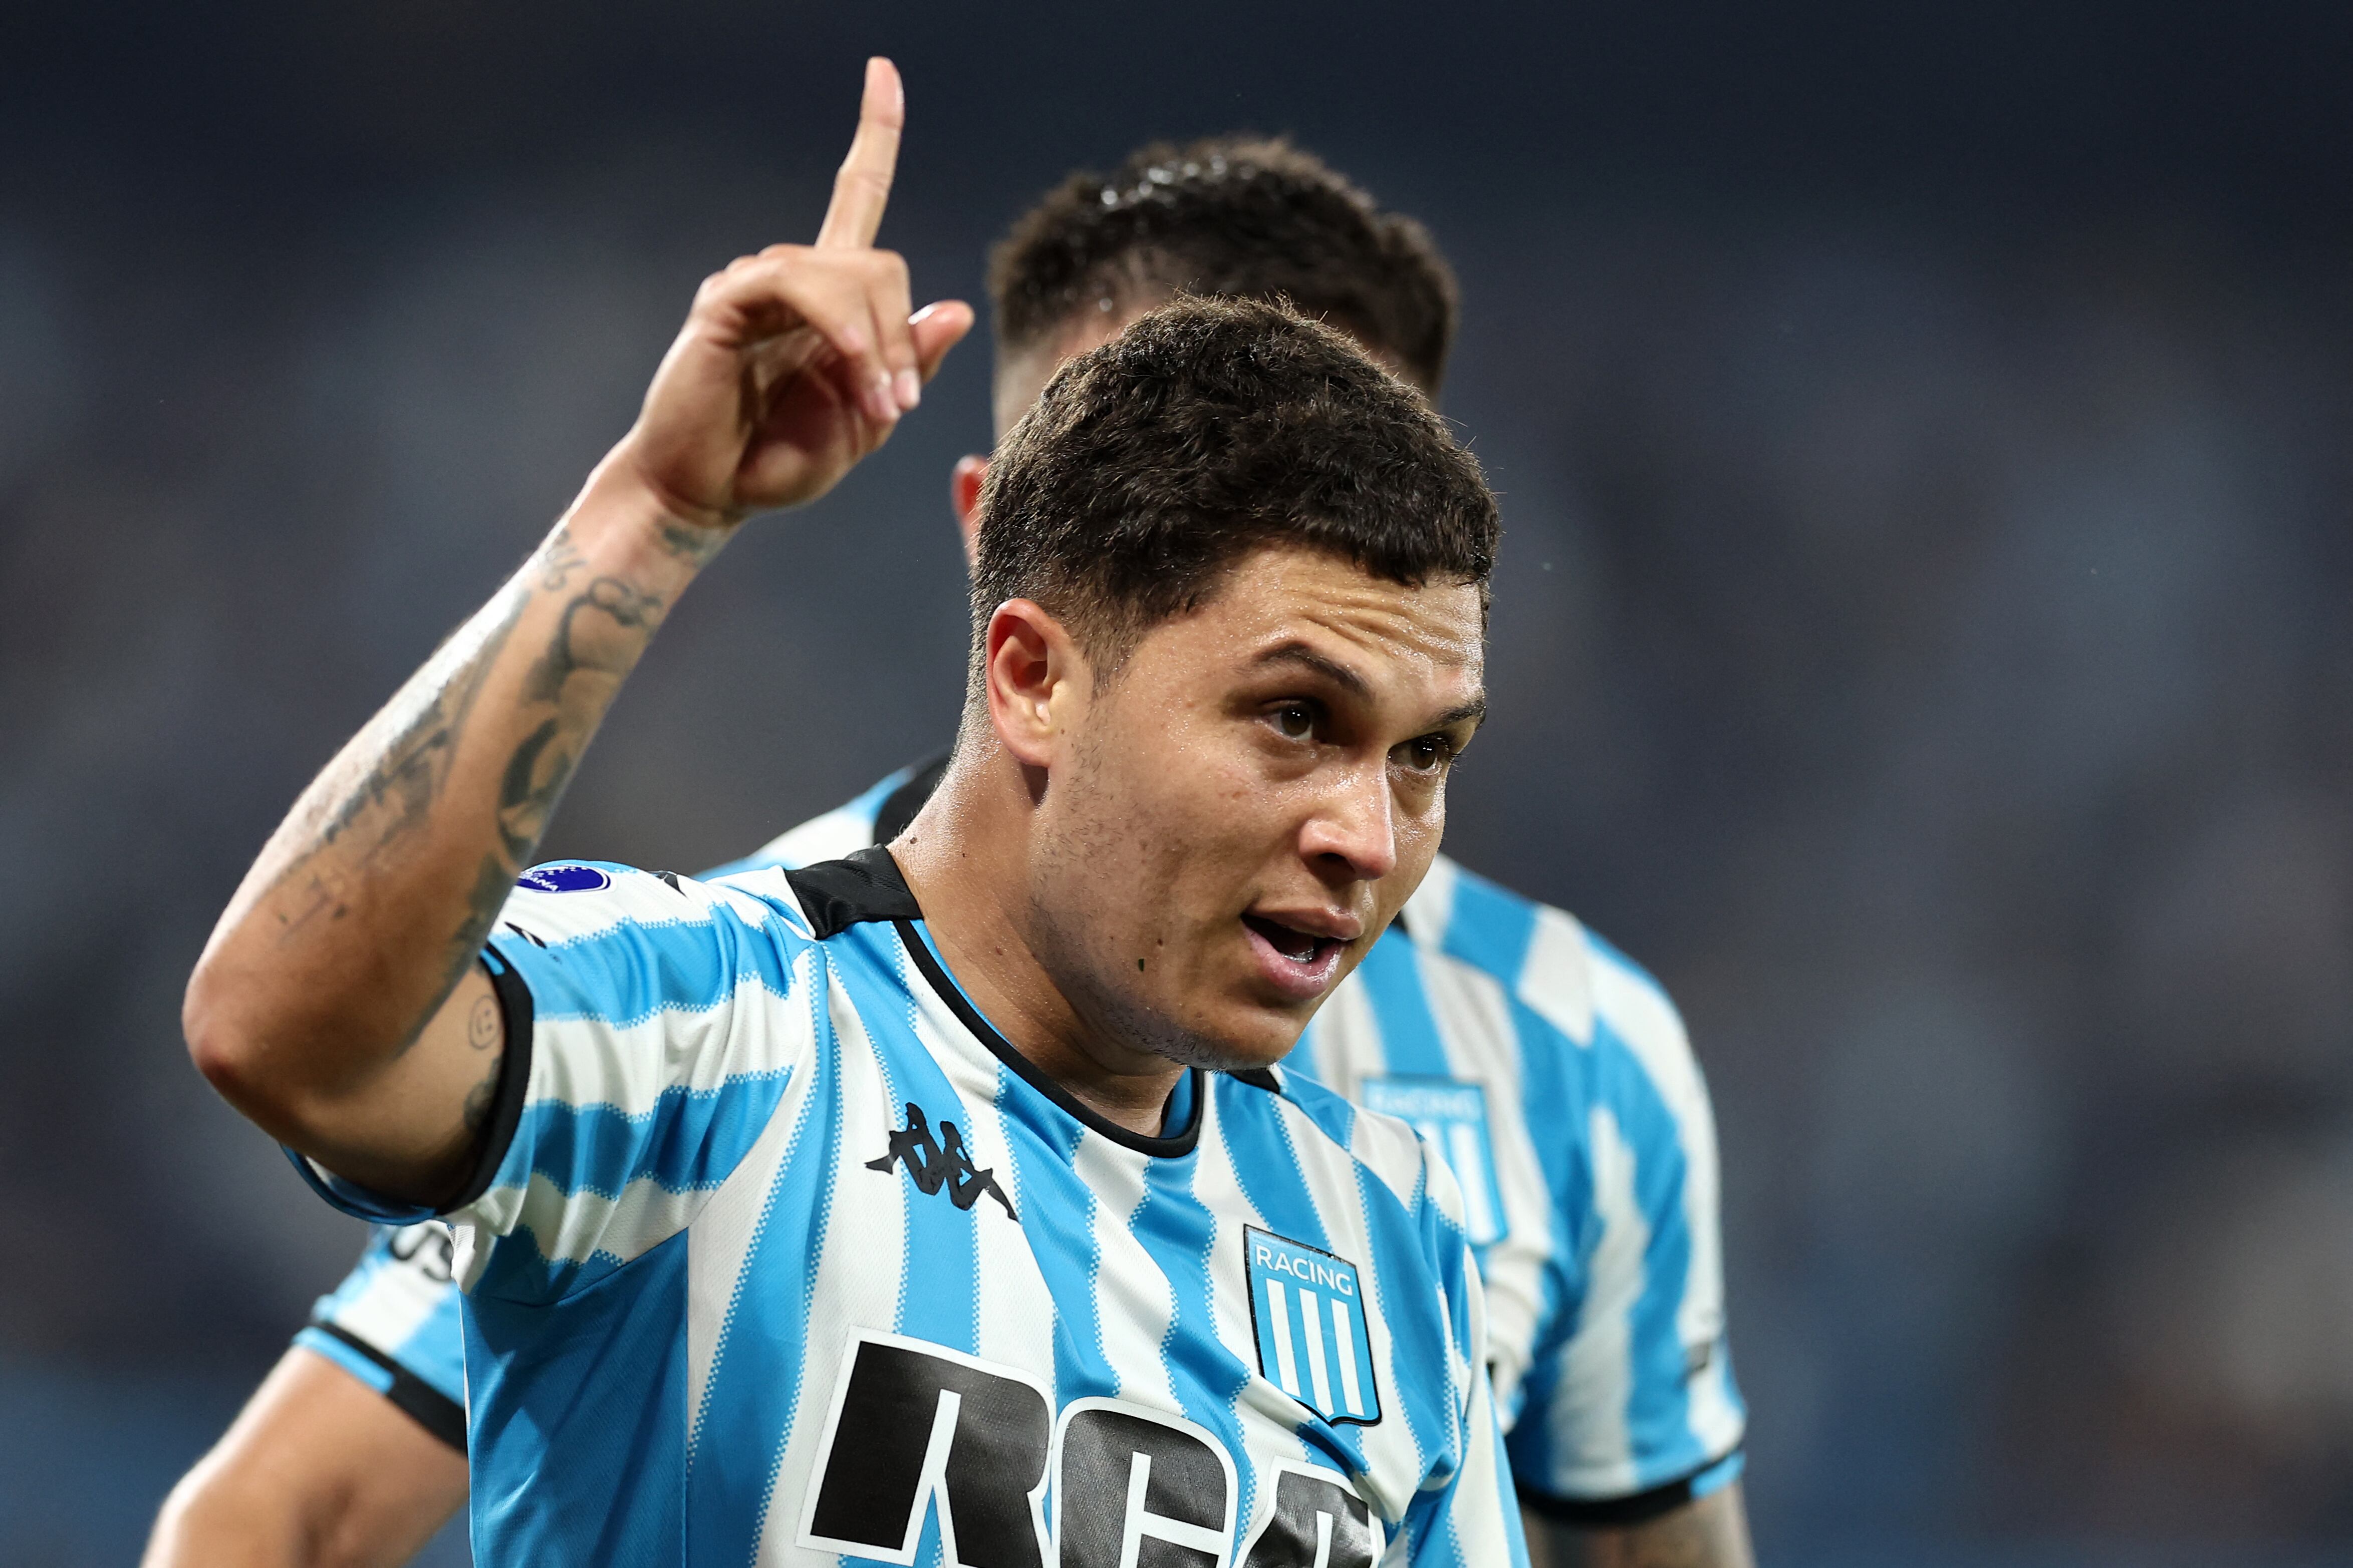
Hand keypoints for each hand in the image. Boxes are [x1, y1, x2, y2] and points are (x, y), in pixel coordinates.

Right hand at [612, 57, 973, 528]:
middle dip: (902, 335)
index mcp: (828, 302)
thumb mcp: (867, 423)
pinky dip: (842, 329)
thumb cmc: (778, 462)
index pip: (855, 198)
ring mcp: (756, 285)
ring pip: (847, 276)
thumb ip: (909, 366)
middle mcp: (793, 281)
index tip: (882, 70)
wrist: (710, 494)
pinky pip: (801, 287)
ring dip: (876, 346)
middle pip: (877, 262)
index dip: (873, 135)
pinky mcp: (727, 300)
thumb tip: (954, 307)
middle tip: (898, 405)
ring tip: (876, 406)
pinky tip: (852, 369)